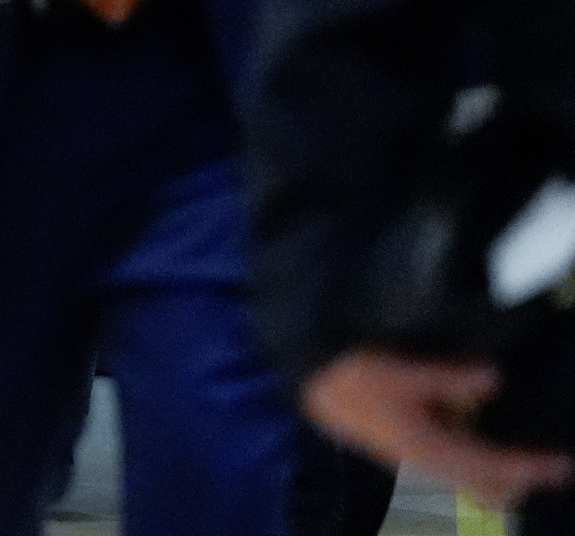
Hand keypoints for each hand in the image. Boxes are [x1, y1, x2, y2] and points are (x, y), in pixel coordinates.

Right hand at [304, 351, 574, 509]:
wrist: (306, 377)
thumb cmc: (346, 374)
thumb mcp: (396, 372)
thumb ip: (446, 379)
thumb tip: (495, 380)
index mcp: (425, 449)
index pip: (488, 469)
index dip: (527, 469)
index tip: (563, 464)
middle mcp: (424, 458)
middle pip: (481, 483)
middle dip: (517, 479)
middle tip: (551, 464)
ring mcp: (414, 450)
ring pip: (468, 473)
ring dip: (497, 469)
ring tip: (526, 452)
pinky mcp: (406, 438)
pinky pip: (454, 458)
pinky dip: (478, 453)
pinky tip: (484, 430)